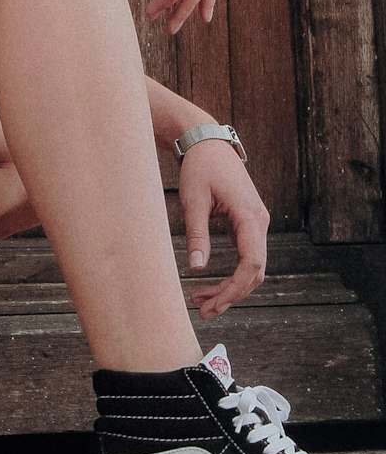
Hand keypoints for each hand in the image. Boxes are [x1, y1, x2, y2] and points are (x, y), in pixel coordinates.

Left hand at [179, 139, 268, 318]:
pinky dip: (232, 274)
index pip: (252, 262)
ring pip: (252, 267)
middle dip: (231, 294)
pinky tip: (212, 286)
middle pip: (255, 271)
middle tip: (203, 310)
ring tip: (202, 302)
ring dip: (231, 287)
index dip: (235, 287)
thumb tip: (196, 268)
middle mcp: (260, 222)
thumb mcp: (193, 200)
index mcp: (250, 216)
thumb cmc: (200, 167)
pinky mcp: (248, 224)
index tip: (214, 302)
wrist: (208, 143)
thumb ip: (196, 234)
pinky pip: (247, 256)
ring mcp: (257, 223)